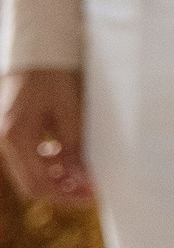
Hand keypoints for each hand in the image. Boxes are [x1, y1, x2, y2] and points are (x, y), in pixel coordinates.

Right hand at [0, 69, 92, 205]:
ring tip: (86, 175)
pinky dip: (49, 163)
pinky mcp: (12, 132)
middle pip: (32, 183)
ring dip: (57, 178)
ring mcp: (6, 138)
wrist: (37, 51)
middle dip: (62, 191)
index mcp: (16, 137)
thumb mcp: (69, 110)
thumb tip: (81, 180)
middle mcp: (5, 142)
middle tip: (92, 191)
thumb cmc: (54, 75)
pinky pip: (28, 157)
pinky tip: (69, 159)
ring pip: (30, 172)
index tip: (91, 196)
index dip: (66, 195)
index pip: (37, 185)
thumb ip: (73, 146)